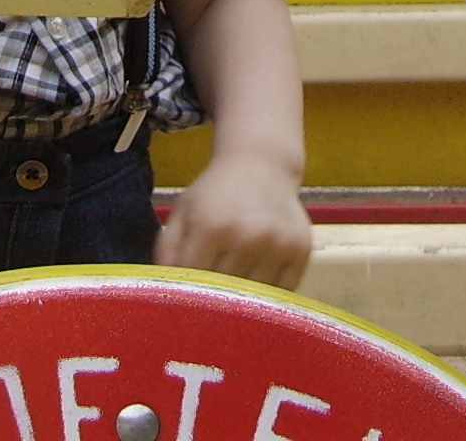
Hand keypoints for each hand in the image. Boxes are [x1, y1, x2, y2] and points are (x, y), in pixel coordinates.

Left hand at [155, 146, 311, 289]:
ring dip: (243, 300)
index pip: (195, 281)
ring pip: (253, 298)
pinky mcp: (300, 250)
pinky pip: (283, 293)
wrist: (262, 163)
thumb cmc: (216, 192)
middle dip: (214, 298)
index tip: (186, 298)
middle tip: (210, 299)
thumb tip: (164, 290)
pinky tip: (259, 287)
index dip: (188, 293)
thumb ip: (167, 249)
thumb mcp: (184, 211)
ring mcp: (277, 244)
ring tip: (235, 292)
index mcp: (212, 226)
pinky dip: (269, 298)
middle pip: (225, 293)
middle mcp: (247, 236)